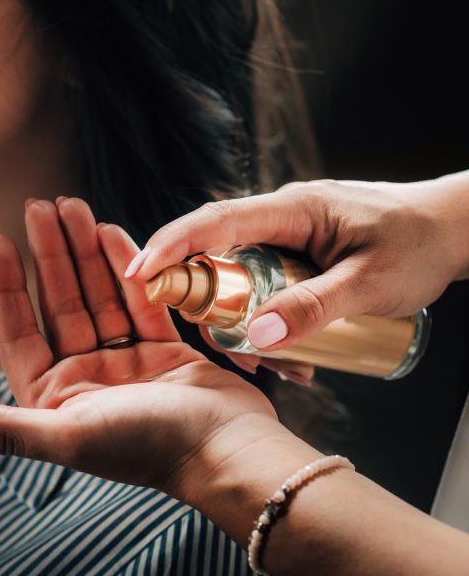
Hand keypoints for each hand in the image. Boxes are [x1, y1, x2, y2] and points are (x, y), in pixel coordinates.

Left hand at [0, 197, 284, 497]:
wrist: (228, 453)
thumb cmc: (148, 447)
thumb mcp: (69, 437)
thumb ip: (7, 431)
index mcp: (55, 397)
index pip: (18, 330)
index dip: (6, 285)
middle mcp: (86, 378)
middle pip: (58, 304)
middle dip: (48, 252)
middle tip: (39, 204)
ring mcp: (126, 363)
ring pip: (98, 295)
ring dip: (84, 250)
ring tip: (72, 203)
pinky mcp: (165, 351)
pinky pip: (139, 300)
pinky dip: (126, 267)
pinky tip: (110, 230)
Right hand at [125, 174, 468, 376]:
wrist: (454, 229)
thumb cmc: (420, 243)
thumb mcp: (371, 283)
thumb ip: (316, 308)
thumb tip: (259, 336)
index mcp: (290, 209)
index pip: (214, 222)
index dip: (170, 247)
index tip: (138, 275)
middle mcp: (278, 218)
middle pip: (216, 257)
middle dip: (209, 306)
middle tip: (225, 350)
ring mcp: (286, 237)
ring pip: (238, 279)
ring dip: (242, 322)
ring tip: (272, 365)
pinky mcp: (295, 257)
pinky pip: (262, 287)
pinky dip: (265, 320)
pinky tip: (292, 356)